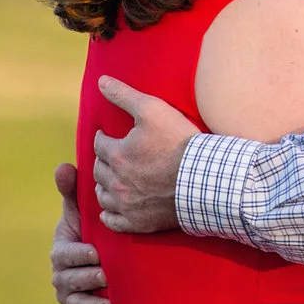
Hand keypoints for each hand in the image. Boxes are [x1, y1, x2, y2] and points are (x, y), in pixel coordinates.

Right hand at [49, 162, 110, 303]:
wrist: (107, 255)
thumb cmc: (91, 227)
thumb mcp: (82, 210)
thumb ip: (72, 191)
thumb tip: (63, 166)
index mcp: (61, 251)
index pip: (63, 255)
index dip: (77, 255)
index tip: (95, 252)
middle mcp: (62, 276)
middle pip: (68, 281)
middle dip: (86, 279)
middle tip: (106, 275)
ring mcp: (72, 296)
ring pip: (76, 303)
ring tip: (111, 303)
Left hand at [90, 76, 196, 234]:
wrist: (205, 179)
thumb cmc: (180, 142)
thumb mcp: (153, 109)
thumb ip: (124, 95)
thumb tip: (101, 80)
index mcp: (117, 154)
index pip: (99, 144)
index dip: (104, 138)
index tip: (109, 136)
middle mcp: (116, 182)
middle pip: (98, 169)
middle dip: (103, 161)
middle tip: (112, 156)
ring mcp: (126, 204)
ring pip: (102, 195)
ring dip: (104, 186)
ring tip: (111, 180)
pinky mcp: (138, 222)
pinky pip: (113, 222)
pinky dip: (109, 215)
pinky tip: (112, 208)